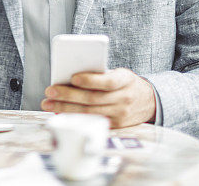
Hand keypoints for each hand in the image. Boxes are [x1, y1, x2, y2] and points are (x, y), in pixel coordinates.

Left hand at [41, 68, 155, 127]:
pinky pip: (92, 121)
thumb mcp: (120, 73)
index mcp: (125, 80)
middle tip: (50, 91)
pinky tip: (61, 114)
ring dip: (66, 108)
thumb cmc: (126, 83)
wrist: (149, 101)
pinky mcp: (115, 125)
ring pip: (90, 112)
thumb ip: (101, 74)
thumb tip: (71, 77)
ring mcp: (120, 114)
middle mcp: (123, 98)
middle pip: (93, 99)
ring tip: (49, 104)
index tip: (73, 77)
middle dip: (68, 95)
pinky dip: (75, 118)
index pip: (108, 81)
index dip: (90, 80)